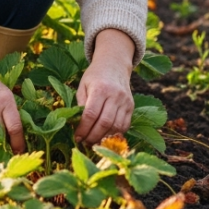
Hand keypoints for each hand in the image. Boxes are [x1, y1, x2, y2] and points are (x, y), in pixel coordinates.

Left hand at [74, 28, 134, 144]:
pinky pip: (125, 125)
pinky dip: (115, 134)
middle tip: (84, 142)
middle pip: (104, 123)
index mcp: (100, 88)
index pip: (91, 114)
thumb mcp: (83, 85)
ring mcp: (125, 101)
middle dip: (93, 136)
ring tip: (94, 141)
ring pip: (116, 127)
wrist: (114, 65)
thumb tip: (77, 124)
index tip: (77, 137)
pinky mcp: (131, 106)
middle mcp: (115, 95)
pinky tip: (105, 136)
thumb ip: (80, 103)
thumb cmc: (95, 76)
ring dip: (104, 138)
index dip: (83, 129)